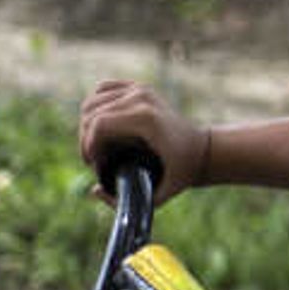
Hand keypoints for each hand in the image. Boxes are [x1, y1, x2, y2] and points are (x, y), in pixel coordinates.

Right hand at [79, 80, 213, 201]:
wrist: (202, 149)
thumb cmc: (180, 172)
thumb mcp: (156, 195)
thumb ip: (123, 201)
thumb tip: (94, 190)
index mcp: (146, 119)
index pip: (99, 124)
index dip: (88, 146)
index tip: (93, 164)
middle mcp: (142, 98)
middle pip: (92, 113)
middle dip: (86, 139)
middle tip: (94, 159)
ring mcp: (140, 90)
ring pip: (92, 101)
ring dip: (87, 125)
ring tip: (97, 146)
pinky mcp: (138, 87)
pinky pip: (102, 90)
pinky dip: (95, 107)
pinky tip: (101, 126)